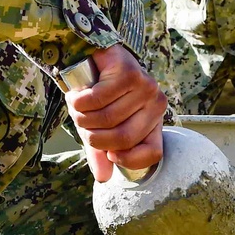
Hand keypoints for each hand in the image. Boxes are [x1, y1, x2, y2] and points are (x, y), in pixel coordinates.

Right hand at [65, 44, 166, 183]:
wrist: (88, 55)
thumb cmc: (96, 93)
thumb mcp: (98, 128)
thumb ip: (102, 152)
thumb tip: (103, 178)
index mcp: (154, 122)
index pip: (152, 153)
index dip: (127, 160)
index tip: (109, 154)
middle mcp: (156, 104)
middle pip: (122, 139)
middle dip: (94, 136)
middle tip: (83, 123)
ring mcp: (145, 87)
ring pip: (107, 119)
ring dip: (82, 116)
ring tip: (78, 106)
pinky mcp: (129, 73)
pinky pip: (98, 100)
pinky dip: (80, 101)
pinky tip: (77, 95)